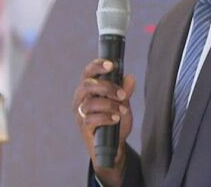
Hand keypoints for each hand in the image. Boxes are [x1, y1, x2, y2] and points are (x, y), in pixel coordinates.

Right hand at [73, 59, 135, 186]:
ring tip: (123, 110)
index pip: (88, 72)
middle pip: (87, 85)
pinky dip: (106, 118)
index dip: (97, 66)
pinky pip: (91, 119)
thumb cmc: (115, 119)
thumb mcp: (123, 103)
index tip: (111, 65)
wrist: (113, 144)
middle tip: (122, 94)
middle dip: (106, 87)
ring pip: (90, 103)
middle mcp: (81, 98)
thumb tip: (130, 78)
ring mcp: (80, 113)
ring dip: (109, 105)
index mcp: (89, 88)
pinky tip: (116, 118)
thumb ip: (125, 91)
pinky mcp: (83, 127)